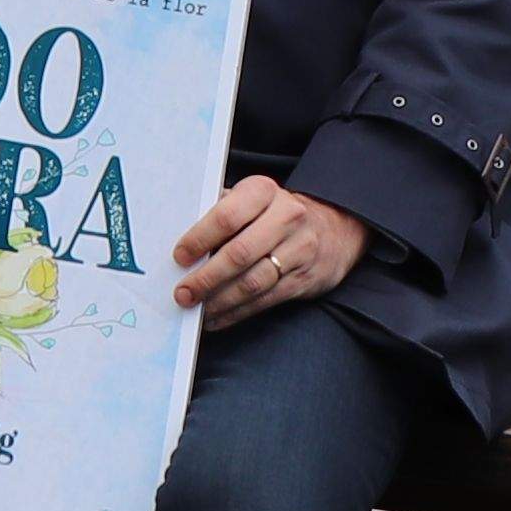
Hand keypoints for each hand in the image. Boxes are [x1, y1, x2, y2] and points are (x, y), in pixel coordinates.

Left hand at [170, 175, 362, 331]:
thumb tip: (177, 238)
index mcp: (264, 192)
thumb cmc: (274, 213)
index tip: (179, 257)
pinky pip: (264, 301)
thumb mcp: (251, 199)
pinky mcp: (304, 279)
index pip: (227, 216)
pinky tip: (216, 318)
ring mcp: (299, 249)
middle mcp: (286, 217)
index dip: (199, 239)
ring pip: (252, 282)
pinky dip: (236, 313)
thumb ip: (219, 211)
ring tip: (196, 309)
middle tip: (182, 293)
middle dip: (206, 278)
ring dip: (219, 301)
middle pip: (239, 254)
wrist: (333, 228)